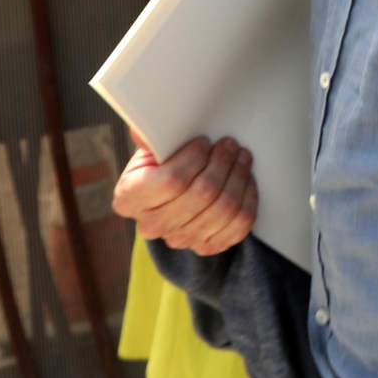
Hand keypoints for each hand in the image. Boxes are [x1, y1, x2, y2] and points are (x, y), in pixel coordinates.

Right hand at [113, 132, 257, 253]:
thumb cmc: (160, 165)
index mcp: (130, 198)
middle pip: (202, 195)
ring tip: (241, 157)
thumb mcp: (150, 148)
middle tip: (230, 144)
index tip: (204, 141)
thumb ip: (151, 139)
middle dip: (222, 163)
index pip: (171, 181)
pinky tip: (245, 181)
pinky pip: (238, 225)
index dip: (194, 159)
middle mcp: (151, 225)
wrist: (170, 194)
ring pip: (224, 209)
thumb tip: (144, 131)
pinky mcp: (206, 246)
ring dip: (238, 177)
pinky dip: (247, 200)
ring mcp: (180, 239)